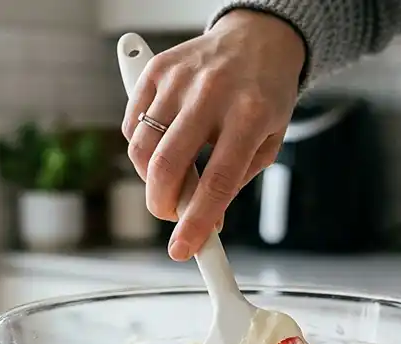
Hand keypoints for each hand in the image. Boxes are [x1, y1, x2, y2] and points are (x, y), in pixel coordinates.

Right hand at [122, 10, 304, 260]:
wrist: (258, 38)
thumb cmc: (264, 94)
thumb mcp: (269, 141)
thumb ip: (236, 179)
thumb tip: (204, 218)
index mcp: (250, 114)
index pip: (217, 182)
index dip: (197, 222)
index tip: (185, 249)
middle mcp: (212, 94)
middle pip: (168, 166)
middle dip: (162, 206)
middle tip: (172, 215)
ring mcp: (179, 80)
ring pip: (142, 148)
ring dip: (150, 179)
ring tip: (171, 179)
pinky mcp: (156, 71)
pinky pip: (131, 124)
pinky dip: (141, 149)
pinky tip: (162, 147)